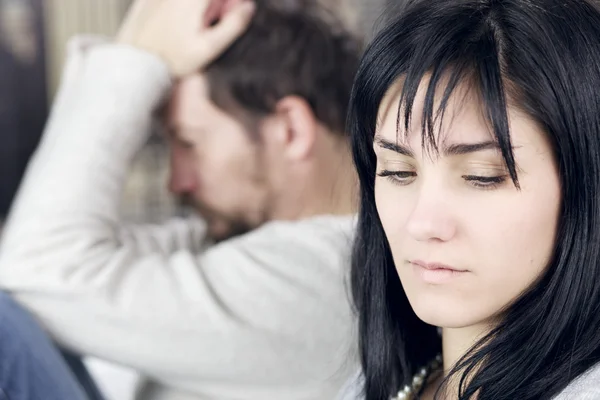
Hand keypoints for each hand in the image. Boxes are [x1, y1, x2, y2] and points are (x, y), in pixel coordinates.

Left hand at [117, 0, 254, 75]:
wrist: (135, 64)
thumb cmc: (172, 60)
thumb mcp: (209, 48)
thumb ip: (232, 26)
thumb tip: (248, 8)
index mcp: (194, 1)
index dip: (226, 4)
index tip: (227, 11)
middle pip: (203, 1)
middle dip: (210, 8)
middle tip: (207, 23)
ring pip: (185, 3)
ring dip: (194, 10)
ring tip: (187, 28)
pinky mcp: (144, 2)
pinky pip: (163, 3)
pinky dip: (172, 10)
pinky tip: (172, 26)